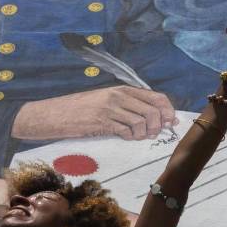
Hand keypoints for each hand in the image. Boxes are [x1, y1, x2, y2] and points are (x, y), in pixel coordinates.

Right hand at [11, 86, 176, 140]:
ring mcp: (110, 108)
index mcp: (122, 89)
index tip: (171, 122)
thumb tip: (155, 118)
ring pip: (141, 122)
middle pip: (153, 111)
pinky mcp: (101, 122)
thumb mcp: (107, 101)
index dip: (168, 110)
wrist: (55, 114)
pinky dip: (130, 137)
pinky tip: (125, 137)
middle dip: (158, 126)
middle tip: (152, 134)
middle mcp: (118, 96)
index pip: (156, 96)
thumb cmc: (82, 109)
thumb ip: (129, 106)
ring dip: (143, 134)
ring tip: (136, 137)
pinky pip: (126, 131)